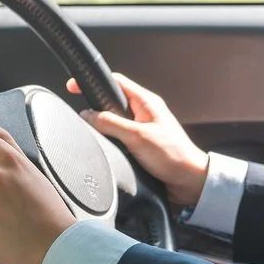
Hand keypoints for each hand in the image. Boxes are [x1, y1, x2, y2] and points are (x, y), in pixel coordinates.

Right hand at [67, 73, 208, 206]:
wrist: (189, 181)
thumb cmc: (173, 156)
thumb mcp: (137, 137)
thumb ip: (110, 124)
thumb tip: (88, 115)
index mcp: (146, 102)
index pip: (115, 81)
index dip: (94, 81)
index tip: (74, 86)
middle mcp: (144, 112)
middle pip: (112, 101)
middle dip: (96, 106)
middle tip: (84, 115)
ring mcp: (142, 127)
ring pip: (114, 120)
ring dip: (104, 126)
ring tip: (97, 133)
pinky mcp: (141, 143)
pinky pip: (119, 135)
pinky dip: (111, 139)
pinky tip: (108, 147)